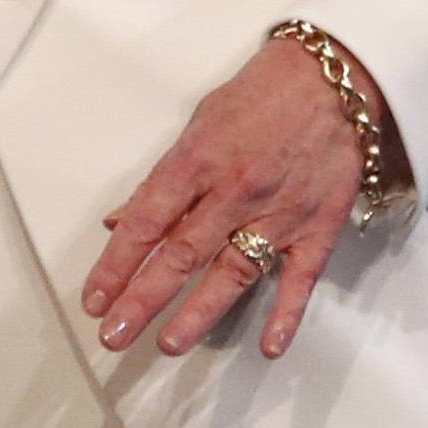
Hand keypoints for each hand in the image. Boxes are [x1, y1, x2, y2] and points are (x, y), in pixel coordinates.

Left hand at [80, 35, 392, 361]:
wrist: (332, 80)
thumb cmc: (258, 96)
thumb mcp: (199, 123)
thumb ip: (164, 178)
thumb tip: (121, 220)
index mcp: (198, 159)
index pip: (146, 220)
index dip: (116, 263)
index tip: (95, 298)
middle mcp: (234, 191)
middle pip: (181, 254)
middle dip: (143, 299)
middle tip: (114, 335)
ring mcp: (278, 213)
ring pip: (232, 273)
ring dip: (198, 314)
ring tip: (167, 345)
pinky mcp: (318, 228)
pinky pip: (300, 279)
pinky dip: (286, 315)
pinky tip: (269, 347)